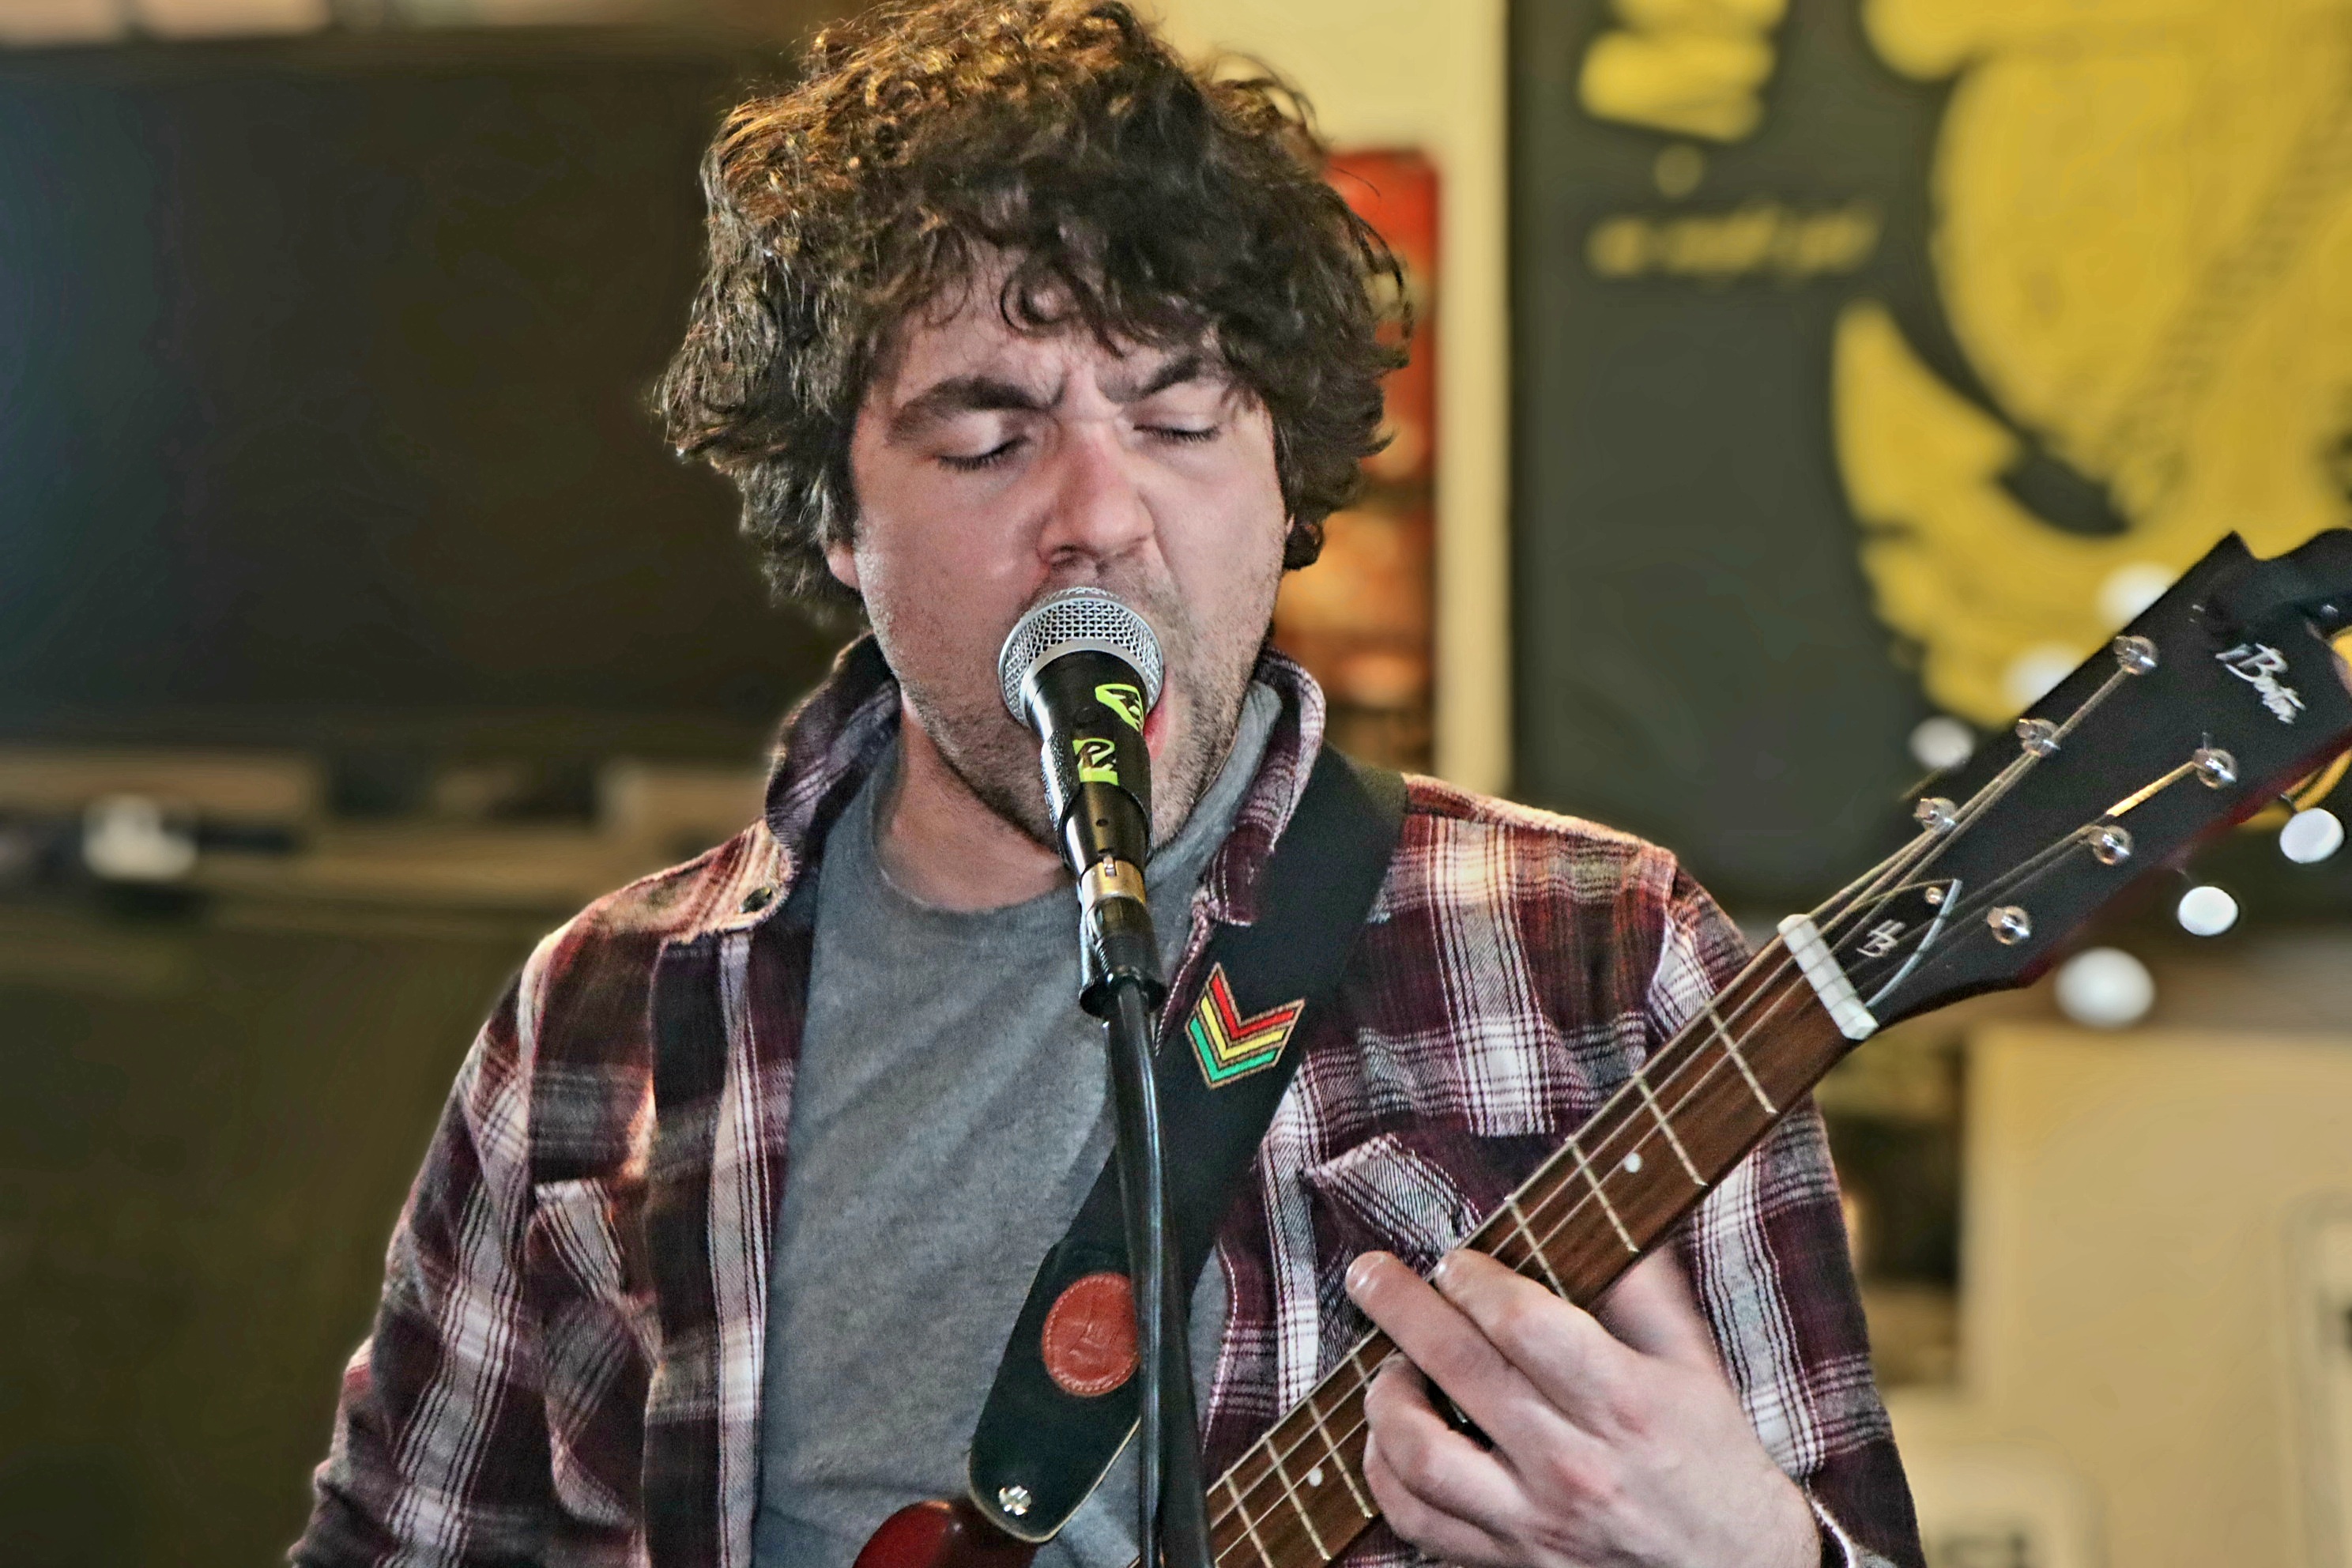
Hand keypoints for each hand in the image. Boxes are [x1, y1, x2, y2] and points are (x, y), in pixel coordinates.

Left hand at [1343, 1247, 1818, 1567]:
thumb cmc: (1714, 1463)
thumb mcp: (1695, 1368)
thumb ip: (1645, 1291)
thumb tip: (1603, 1216)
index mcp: (1623, 1403)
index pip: (1524, 1324)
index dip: (1474, 1280)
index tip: (1455, 1262)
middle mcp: (1572, 1463)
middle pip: (1460, 1369)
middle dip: (1400, 1306)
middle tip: (1371, 1274)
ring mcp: (1533, 1520)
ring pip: (1420, 1453)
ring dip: (1386, 1396)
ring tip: (1389, 1364)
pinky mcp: (1506, 1561)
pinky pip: (1415, 1519)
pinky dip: (1382, 1473)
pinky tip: (1387, 1437)